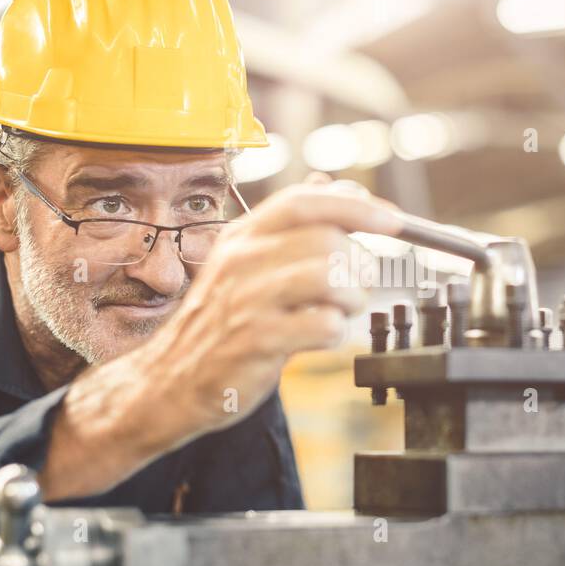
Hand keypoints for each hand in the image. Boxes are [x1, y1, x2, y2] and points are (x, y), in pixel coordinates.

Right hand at [141, 179, 401, 436]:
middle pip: (328, 241)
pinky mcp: (256, 341)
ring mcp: (247, 301)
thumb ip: (287, 228)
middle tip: (354, 288)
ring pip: (330, 277)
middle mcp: (242, 261)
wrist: (171, 382)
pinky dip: (336, 332)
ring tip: (340, 312)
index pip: (305, 201)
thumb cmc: (219, 323)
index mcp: (243, 236)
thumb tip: (329, 183)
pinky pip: (323, 325)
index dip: (357, 206)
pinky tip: (320, 336)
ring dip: (352, 298)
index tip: (393, 221)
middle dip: (358, 266)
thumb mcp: (244, 265)